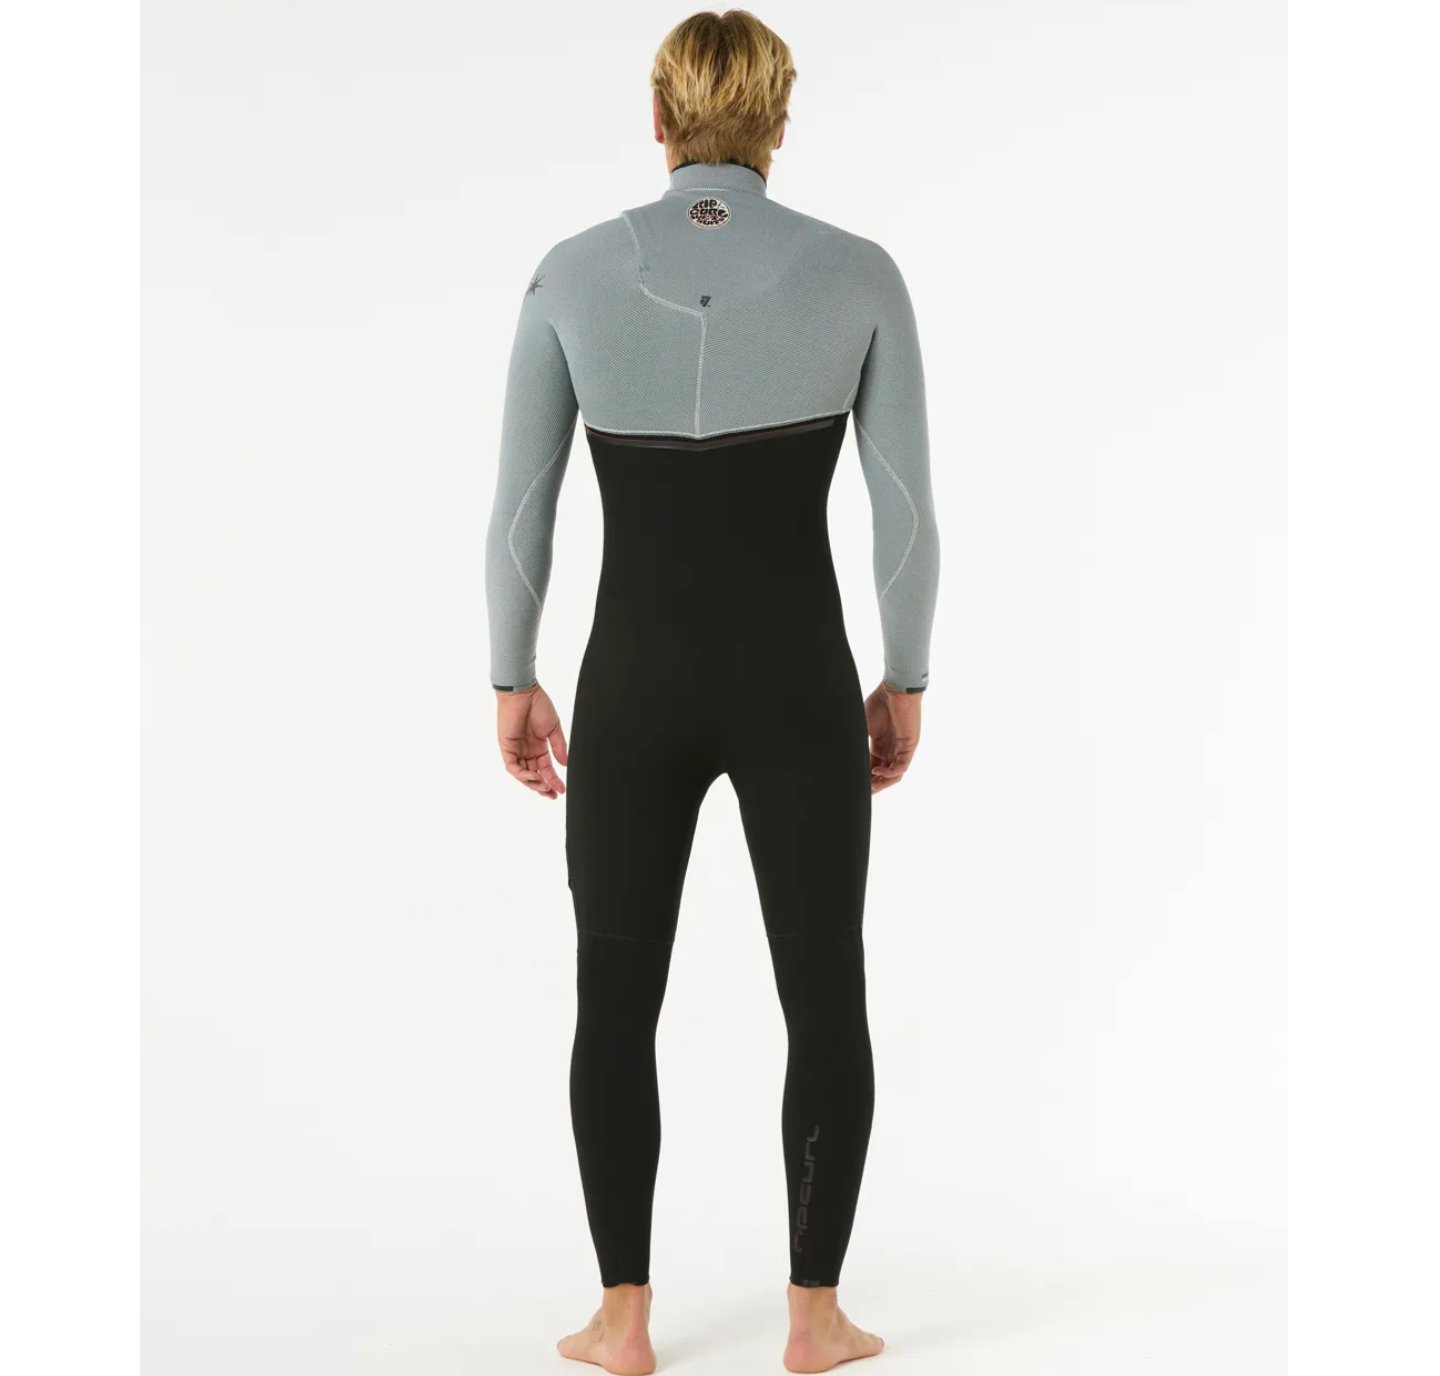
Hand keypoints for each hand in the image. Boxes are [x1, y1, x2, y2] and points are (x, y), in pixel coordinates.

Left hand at [496, 684, 567, 799]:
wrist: (524, 693)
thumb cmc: (538, 705)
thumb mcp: (553, 729)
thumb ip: (559, 747)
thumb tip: (565, 764)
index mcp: (538, 746)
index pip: (546, 768)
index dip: (553, 780)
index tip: (562, 789)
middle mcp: (527, 750)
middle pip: (534, 775)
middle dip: (543, 787)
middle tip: (553, 795)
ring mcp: (516, 750)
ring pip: (523, 774)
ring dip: (533, 783)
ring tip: (545, 788)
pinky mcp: (507, 748)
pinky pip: (513, 767)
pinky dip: (522, 775)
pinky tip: (534, 777)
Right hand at [865, 681, 921, 793]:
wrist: (895, 690)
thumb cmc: (879, 703)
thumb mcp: (862, 725)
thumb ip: (855, 741)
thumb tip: (839, 754)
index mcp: (879, 745)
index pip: (872, 768)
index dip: (865, 778)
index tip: (854, 785)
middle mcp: (891, 749)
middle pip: (883, 775)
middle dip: (873, 785)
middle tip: (863, 791)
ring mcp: (901, 748)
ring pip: (894, 774)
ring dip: (883, 782)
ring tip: (871, 785)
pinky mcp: (909, 746)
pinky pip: (902, 765)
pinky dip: (891, 772)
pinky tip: (878, 772)